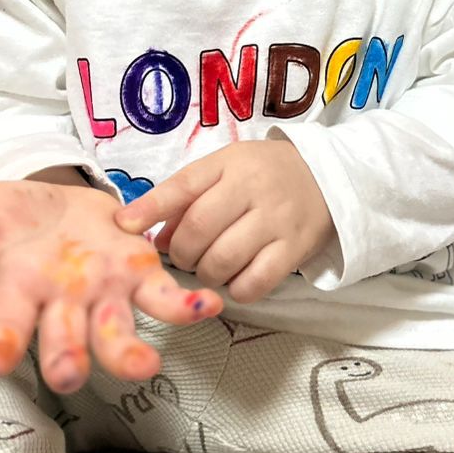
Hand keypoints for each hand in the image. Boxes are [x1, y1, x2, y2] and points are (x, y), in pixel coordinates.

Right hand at [0, 146, 222, 392]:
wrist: (64, 217)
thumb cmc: (18, 221)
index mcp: (22, 289)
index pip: (7, 322)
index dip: (2, 342)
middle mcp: (65, 305)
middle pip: (64, 340)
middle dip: (67, 358)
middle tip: (69, 376)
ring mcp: (107, 298)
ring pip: (117, 333)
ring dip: (130, 353)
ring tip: (146, 364)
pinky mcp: (144, 279)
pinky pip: (167, 298)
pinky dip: (187, 303)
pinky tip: (208, 303)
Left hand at [114, 139, 332, 303]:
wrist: (329, 177)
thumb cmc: (265, 173)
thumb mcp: (227, 168)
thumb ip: (187, 194)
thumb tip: (146, 232)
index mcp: (231, 164)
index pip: (183, 186)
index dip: (149, 208)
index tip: (124, 226)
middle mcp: (254, 189)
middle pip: (198, 229)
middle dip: (180, 251)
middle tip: (184, 254)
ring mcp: (277, 220)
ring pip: (222, 260)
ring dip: (205, 272)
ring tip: (210, 265)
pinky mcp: (295, 250)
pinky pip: (254, 283)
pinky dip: (236, 288)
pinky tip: (236, 278)